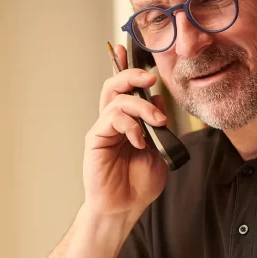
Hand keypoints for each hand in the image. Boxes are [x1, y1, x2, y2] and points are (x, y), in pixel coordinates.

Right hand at [83, 44, 168, 222]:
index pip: (125, 89)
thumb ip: (158, 125)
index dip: (125, 68)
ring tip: (156, 122)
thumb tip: (159, 100)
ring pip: (117, 99)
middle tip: (150, 77)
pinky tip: (140, 142)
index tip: (128, 49)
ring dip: (141, 106)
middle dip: (132, 75)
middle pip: (115, 86)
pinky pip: (112, 119)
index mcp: (127, 122)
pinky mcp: (96, 139)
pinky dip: (131, 126)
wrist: (124, 208)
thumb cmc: (138, 184)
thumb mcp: (159, 149)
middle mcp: (113, 122)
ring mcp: (103, 129)